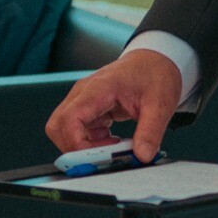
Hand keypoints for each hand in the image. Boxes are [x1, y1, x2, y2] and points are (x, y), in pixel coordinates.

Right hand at [45, 49, 183, 161]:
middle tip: (101, 155)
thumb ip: (150, 132)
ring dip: (83, 145)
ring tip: (111, 145)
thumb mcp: (160, 105)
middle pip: (58, 126)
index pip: (70, 119)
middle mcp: (84, 93)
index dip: (77, 144)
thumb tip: (142, 156)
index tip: (97, 157)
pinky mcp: (89, 107)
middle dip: (74, 148)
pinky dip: (90, 141)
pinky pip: (77, 129)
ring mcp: (84, 99)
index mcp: (99, 88)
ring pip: (64, 129)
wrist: (155, 60)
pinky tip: (111, 138)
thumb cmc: (154, 74)